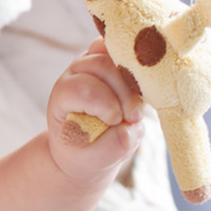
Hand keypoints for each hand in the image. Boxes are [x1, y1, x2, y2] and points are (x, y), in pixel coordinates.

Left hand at [46, 38, 144, 182]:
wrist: (86, 146)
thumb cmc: (86, 152)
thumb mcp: (94, 159)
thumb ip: (110, 147)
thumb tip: (130, 130)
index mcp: (62, 95)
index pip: (83, 89)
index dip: (105, 105)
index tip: (116, 122)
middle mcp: (75, 73)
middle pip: (103, 67)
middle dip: (124, 93)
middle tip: (134, 118)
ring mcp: (95, 62)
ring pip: (119, 58)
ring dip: (135, 84)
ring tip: (138, 110)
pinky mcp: (114, 60)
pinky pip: (130, 51)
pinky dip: (141, 64)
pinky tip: (148, 82)